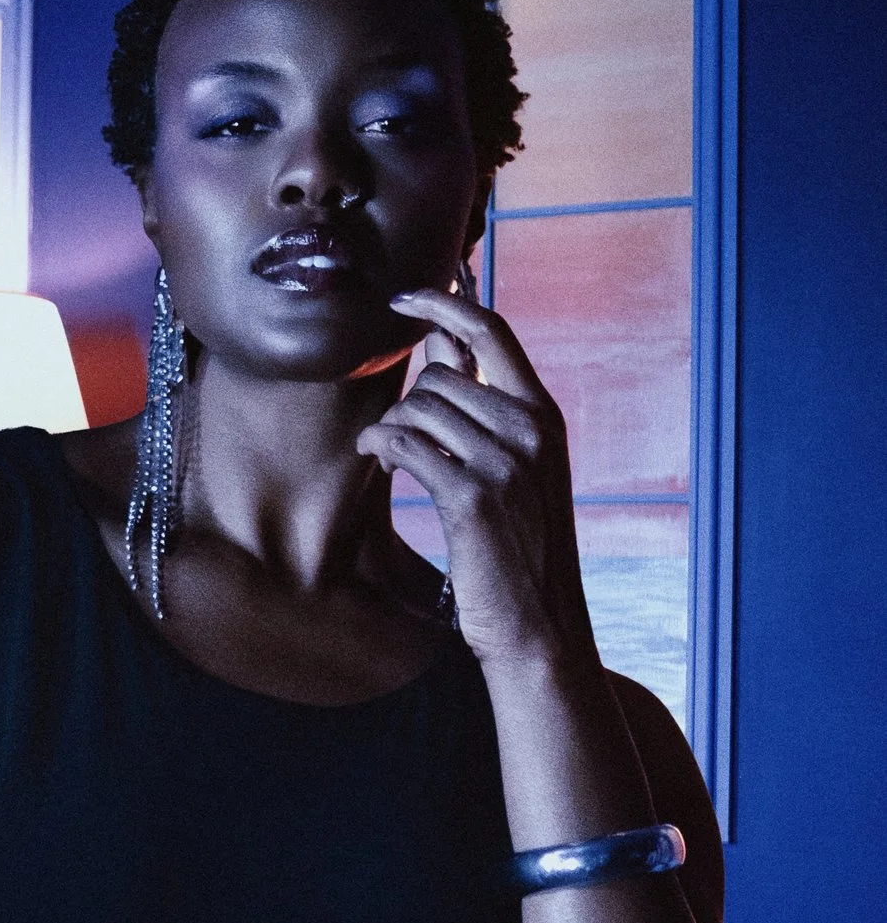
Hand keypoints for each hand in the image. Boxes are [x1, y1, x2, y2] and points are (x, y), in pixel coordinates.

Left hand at [356, 289, 595, 669]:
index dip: (445, 303)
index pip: (493, 332)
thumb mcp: (517, 468)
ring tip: (392, 460)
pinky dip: (379, 450)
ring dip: (390, 431)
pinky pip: (403, 444)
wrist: (540, 626)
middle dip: (407, 403)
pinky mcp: (471, 496)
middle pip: (439, 374)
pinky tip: (380, 468)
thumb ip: (485, 409)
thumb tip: (446, 346)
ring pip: (415, 407)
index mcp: (543, 415)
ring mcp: (504, 461)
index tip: (404, 296)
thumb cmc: (518, 547)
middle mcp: (530, 429)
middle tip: (400, 440)